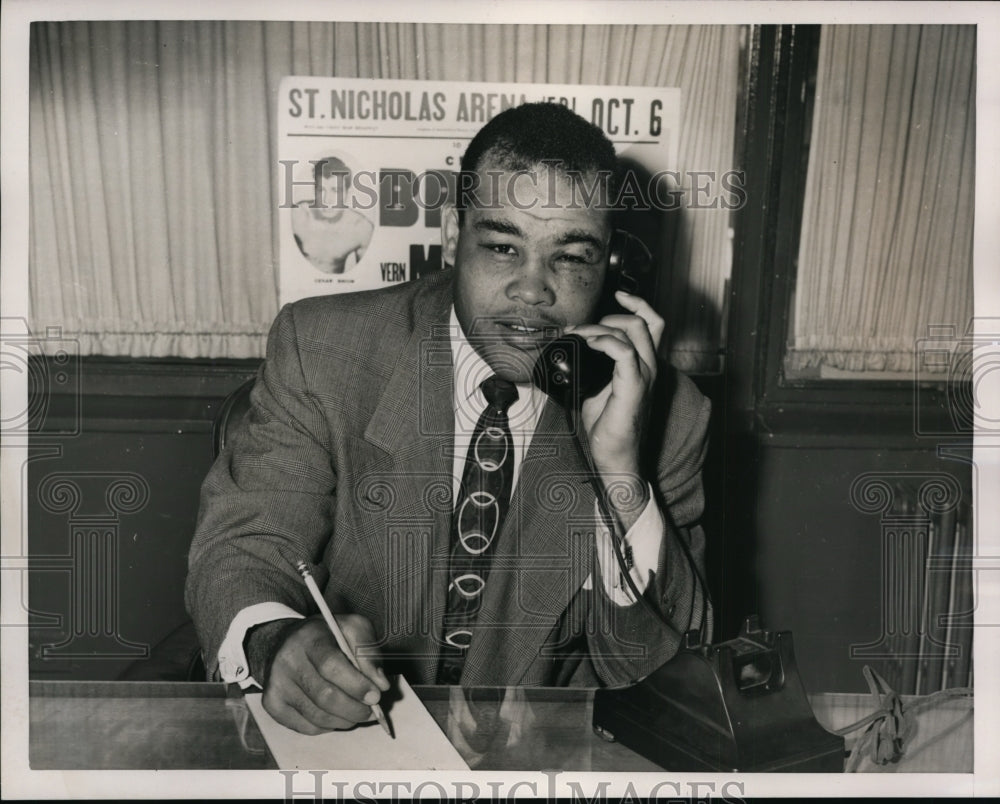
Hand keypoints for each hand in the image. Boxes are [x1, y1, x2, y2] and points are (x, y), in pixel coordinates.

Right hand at [258, 614, 390, 734]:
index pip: (331, 665)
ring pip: (318, 717)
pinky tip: (336, 713)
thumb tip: (380, 684)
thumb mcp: (352, 629)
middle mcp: (288, 661)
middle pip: (325, 697)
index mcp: (309, 638)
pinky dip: (328, 725)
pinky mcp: (272, 704)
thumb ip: (369, 652)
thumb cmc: (325, 637)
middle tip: (372, 710)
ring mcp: (276, 685)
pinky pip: (307, 727)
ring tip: (358, 712)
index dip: (356, 685)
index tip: (376, 696)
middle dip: (355, 709)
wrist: (284, 643)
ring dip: (345, 720)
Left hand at [565, 290, 663, 500]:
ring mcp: (645, 376)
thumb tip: (570, 353)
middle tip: (580, 328)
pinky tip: (589, 345)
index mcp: (644, 366)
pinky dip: (604, 342)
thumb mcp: (596, 389)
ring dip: (600, 327)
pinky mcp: (635, 386)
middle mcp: (650, 368)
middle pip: (644, 322)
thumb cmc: (608, 428)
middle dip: (610, 316)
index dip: (639, 304)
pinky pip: (624, 351)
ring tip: (578, 336)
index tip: (619, 295)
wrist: (616, 457)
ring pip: (634, 331)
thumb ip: (592, 368)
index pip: (653, 324)